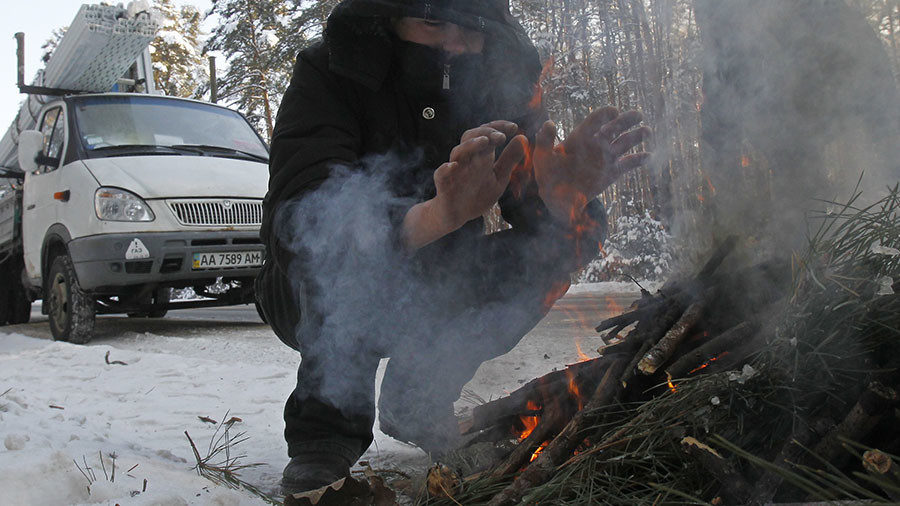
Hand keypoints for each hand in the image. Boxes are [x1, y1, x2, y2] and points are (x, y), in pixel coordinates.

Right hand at [401, 121, 524, 249]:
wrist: (458, 214)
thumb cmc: (479, 194)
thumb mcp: (499, 177)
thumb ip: (509, 159)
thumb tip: (523, 138)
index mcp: (480, 155)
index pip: (487, 134)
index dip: (499, 127)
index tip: (514, 127)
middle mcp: (466, 159)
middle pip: (471, 137)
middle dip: (486, 133)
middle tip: (501, 136)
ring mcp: (454, 171)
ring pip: (458, 152)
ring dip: (471, 145)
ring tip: (484, 142)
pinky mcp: (444, 185)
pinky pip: (441, 174)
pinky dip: (445, 169)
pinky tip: (453, 166)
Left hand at [533, 107, 650, 223]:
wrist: (557, 199)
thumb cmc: (548, 175)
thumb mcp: (542, 158)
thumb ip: (544, 141)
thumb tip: (548, 123)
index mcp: (580, 137)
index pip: (595, 121)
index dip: (604, 115)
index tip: (614, 112)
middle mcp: (596, 144)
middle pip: (614, 128)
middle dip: (626, 120)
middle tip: (638, 115)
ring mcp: (605, 157)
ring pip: (624, 143)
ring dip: (636, 136)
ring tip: (647, 131)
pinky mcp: (612, 172)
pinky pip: (628, 164)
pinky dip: (638, 160)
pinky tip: (648, 156)